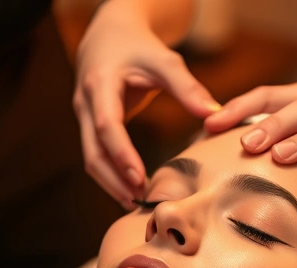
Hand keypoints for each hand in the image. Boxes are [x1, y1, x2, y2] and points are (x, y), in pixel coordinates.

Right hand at [73, 0, 219, 206]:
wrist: (109, 36)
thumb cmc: (139, 46)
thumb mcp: (164, 60)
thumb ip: (187, 87)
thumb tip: (214, 114)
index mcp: (100, 84)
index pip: (106, 126)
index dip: (121, 155)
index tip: (139, 178)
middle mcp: (85, 103)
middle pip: (92, 152)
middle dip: (113, 180)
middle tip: (138, 202)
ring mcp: (83, 116)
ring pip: (90, 158)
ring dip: (111, 183)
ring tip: (136, 203)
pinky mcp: (88, 125)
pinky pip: (96, 155)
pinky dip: (111, 175)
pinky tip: (131, 189)